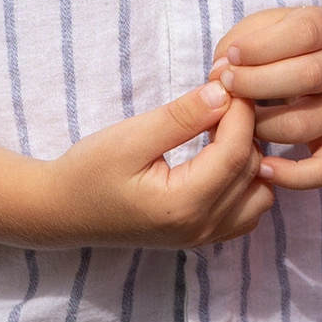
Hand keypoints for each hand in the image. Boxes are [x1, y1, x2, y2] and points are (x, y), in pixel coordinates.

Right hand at [44, 82, 274, 247]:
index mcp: (183, 204)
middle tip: (222, 99)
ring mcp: (204, 237)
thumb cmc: (89, 172)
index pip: (236, 152)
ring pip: (260, 193)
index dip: (241, 113)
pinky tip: (220, 159)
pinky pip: (248, 211)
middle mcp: (201, 228)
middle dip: (245, 129)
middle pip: (252, 170)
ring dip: (250, 158)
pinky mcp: (202, 237)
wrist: (62, 212)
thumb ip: (181, 117)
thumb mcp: (130, 137)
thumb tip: (225, 94)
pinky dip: (247, 183)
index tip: (230, 84)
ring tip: (220, 132)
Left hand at [213, 3, 321, 188]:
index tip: (230, 57)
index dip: (260, 47)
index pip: (302, 34)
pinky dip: (294, 177)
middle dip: (255, 84)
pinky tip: (263, 167)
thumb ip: (242, 42)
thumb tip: (219, 75)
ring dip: (260, 127)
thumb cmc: (288, 46)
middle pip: (306, 77)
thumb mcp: (268, 26)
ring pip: (304, 125)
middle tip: (226, 88)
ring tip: (238, 124)